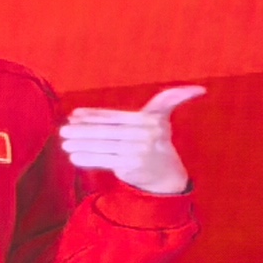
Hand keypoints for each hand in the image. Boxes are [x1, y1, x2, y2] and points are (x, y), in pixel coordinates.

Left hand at [57, 84, 203, 196]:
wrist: (167, 173)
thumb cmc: (158, 139)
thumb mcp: (163, 116)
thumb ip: (170, 99)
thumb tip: (199, 90)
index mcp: (149, 119)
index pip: (114, 116)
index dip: (93, 115)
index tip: (74, 115)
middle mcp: (144, 135)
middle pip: (106, 131)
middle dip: (82, 131)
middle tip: (63, 131)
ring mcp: (137, 151)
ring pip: (103, 147)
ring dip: (81, 145)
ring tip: (65, 144)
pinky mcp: (131, 167)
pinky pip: (106, 161)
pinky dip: (89, 159)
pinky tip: (75, 157)